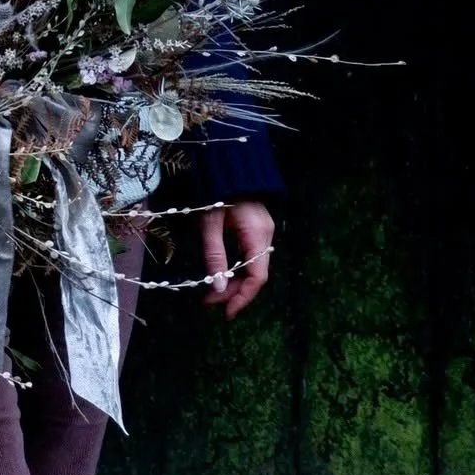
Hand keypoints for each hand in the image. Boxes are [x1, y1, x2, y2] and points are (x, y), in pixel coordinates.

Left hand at [200, 198, 273, 321]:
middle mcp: (266, 237)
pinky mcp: (257, 228)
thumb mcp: (210, 223)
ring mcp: (263, 232)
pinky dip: (237, 268)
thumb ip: (214, 254)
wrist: (229, 163)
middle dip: (234, 292)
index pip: (257, 278)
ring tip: (212, 292)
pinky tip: (222, 273)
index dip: (242, 298)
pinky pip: (251, 256)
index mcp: (257, 236)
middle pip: (256, 275)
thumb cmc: (217, 189)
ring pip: (253, 267)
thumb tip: (216, 288)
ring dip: (234, 281)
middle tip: (209, 301)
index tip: (224, 312)